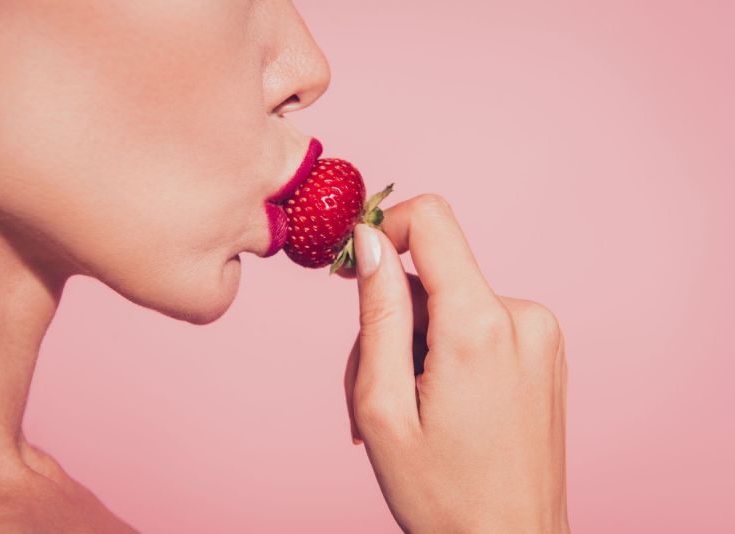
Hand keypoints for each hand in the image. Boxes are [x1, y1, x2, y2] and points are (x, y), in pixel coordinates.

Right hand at [342, 195, 569, 533]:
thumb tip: (370, 241)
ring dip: (417, 343)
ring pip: (451, 303)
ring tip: (410, 409)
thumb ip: (377, 313)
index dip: (383, 228)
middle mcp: (523, 317)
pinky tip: (440, 403)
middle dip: (392, 319)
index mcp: (480, 327)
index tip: (352, 270)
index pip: (432, 221)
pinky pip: (479, 322)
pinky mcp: (544, 349)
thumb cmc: (442, 494)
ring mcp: (541, 333)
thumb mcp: (383, 407)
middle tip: (374, 387)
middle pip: (432, 275)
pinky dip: (447, 350)